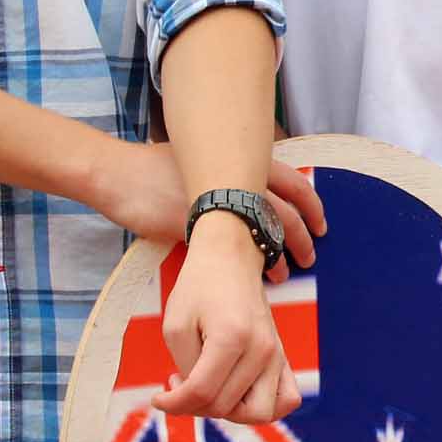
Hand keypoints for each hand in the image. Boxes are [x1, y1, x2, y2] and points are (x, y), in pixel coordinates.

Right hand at [88, 141, 326, 280]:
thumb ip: (231, 175)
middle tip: (311, 256)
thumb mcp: (204, 162)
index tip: (320, 224)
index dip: (312, 206)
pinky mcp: (194, 228)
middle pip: (286, 211)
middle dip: (304, 236)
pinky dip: (251, 266)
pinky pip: (233, 251)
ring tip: (288, 271)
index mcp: (242, 163)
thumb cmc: (157, 168)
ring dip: (281, 254)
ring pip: (263, 231)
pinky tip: (257, 279)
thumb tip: (251, 190)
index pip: (294, 183)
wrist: (120, 174)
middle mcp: (236, 182)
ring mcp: (217, 204)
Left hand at [151, 214, 301, 422]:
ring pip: (258, 413)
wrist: (232, 257)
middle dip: (194, 405)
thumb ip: (185, 369)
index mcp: (232, 337)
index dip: (173, 404)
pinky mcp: (283, 356)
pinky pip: (286, 400)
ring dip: (227, 411)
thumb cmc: (199, 288)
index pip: (201, 393)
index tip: (157, 397)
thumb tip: (194, 400)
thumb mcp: (176, 326)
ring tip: (209, 389)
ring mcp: (277, 354)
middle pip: (225, 407)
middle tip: (179, 380)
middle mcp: (261, 349)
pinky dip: (264, 408)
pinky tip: (239, 394)